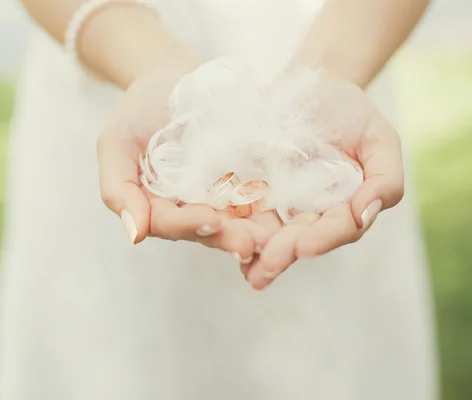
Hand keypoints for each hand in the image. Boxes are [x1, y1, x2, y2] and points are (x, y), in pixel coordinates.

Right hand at [97, 56, 266, 261]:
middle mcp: (188, 208)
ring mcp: (218, 196)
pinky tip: (288, 214)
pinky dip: (272, 208)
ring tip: (273, 237)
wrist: (172, 76)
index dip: (189, 224)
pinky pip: (258, 198)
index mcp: (156, 205)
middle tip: (251, 243)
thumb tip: (134, 234)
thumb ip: (117, 187)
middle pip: (207, 229)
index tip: (210, 219)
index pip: (169, 223)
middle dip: (228, 236)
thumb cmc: (138, 109)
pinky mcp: (244, 180)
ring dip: (254, 231)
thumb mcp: (116, 142)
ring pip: (236, 220)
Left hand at [244, 82, 403, 289]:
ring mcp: (278, 204)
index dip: (322, 239)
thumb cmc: (350, 113)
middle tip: (267, 264)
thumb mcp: (379, 139)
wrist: (309, 85)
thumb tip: (365, 213)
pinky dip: (232, 226)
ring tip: (246, 267)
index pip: (337, 229)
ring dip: (256, 251)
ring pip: (268, 233)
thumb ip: (385, 178)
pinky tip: (222, 238)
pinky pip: (240, 211)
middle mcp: (310, 213)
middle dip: (283, 253)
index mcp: (343, 207)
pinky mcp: (250, 190)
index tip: (304, 246)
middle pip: (298, 239)